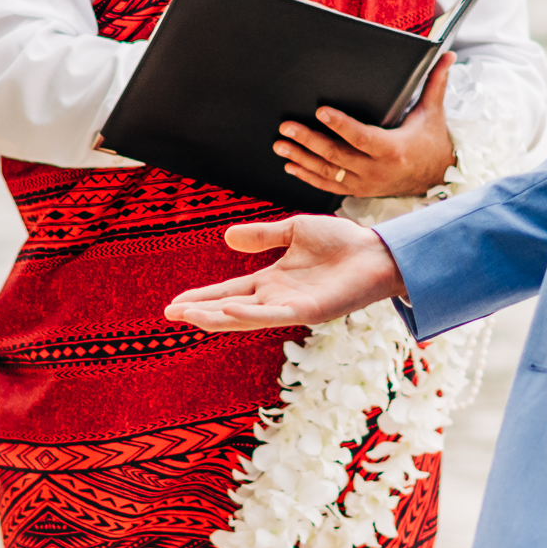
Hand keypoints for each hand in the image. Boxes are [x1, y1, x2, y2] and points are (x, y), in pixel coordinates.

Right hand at [164, 214, 404, 330]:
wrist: (376, 251)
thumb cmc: (342, 242)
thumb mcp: (294, 231)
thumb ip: (263, 235)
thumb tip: (227, 238)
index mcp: (273, 282)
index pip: (228, 291)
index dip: (202, 296)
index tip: (175, 303)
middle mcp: (278, 298)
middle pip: (229, 308)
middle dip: (199, 312)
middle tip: (170, 315)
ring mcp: (292, 307)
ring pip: (245, 316)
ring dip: (215, 317)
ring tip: (187, 315)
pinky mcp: (309, 311)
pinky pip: (273, 314)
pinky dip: (248, 313)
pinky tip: (225, 309)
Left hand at [274, 54, 454, 198]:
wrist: (436, 177)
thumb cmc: (431, 140)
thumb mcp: (433, 112)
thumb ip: (436, 82)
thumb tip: (448, 54)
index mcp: (393, 150)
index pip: (362, 137)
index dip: (340, 125)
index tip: (320, 110)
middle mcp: (377, 171)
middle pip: (337, 156)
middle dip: (309, 141)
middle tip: (286, 126)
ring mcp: (366, 184)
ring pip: (328, 173)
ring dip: (301, 159)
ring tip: (280, 144)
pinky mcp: (358, 191)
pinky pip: (329, 186)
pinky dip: (308, 176)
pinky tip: (291, 166)